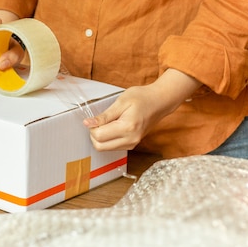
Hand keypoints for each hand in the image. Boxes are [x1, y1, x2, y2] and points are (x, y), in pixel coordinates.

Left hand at [83, 69, 200, 150]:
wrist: (159, 101)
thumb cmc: (142, 98)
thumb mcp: (121, 102)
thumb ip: (104, 116)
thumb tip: (88, 123)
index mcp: (127, 128)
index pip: (99, 136)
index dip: (92, 127)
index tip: (94, 118)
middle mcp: (130, 140)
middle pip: (100, 146)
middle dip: (94, 134)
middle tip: (99, 121)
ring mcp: (132, 144)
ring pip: (105, 148)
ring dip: (101, 137)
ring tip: (108, 122)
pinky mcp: (132, 144)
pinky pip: (113, 146)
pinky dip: (108, 138)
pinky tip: (113, 127)